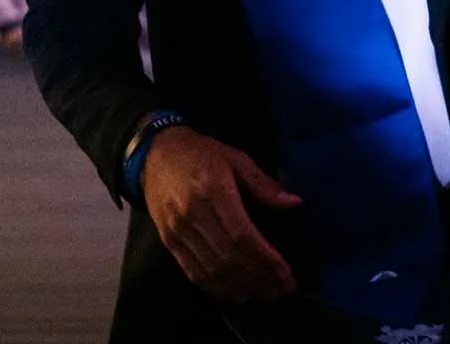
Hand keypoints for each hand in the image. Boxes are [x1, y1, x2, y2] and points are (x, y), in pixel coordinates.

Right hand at [141, 127, 302, 303]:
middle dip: (259, 278)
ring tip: (266, 294)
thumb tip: (294, 202)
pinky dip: (216, 289)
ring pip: (211, 270)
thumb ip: (263, 183)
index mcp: (213, 190)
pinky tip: (236, 294)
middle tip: (283, 289)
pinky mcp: (168, 242)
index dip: (265, 258)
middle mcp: (193, 214)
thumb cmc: (201, 154)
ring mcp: (177, 231)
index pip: (241, 235)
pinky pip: (193, 272)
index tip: (286, 272)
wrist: (155, 155)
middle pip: (228, 258)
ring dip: (241, 288)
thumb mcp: (236, 158)